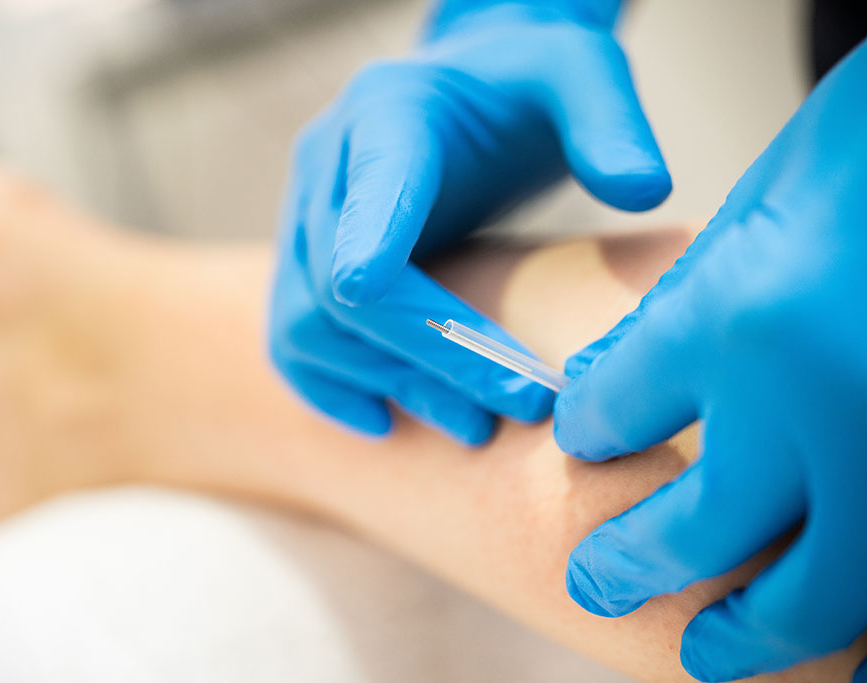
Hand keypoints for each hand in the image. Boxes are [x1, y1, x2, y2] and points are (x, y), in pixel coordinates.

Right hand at [269, 1, 669, 442]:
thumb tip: (644, 191)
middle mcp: (327, 167)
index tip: (468, 351)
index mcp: (385, 116)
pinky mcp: (303, 262)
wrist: (470, 92)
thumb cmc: (524, 85)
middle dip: (432, 355)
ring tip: (474, 427)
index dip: (390, 274)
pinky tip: (387, 420)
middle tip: (523, 404)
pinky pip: (292, 339)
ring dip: (388, 384)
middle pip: (340, 286)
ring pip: (308, 327)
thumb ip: (609, 122)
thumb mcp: (579, 74)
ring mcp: (303, 218)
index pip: (367, 202)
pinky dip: (331, 388)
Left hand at [554, 41, 866, 681]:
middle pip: (696, 531)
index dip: (589, 431)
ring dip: (752, 635)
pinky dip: (860, 626)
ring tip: (703, 654)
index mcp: (739, 324)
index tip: (585, 439)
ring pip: (818, 594)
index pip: (612, 414)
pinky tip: (836, 652)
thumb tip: (596, 390)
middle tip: (593, 584)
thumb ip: (670, 318)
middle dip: (632, 566)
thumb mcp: (746, 217)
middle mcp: (815, 406)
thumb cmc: (856, 156)